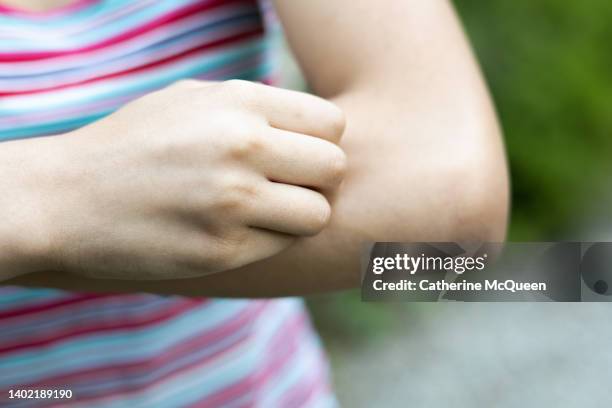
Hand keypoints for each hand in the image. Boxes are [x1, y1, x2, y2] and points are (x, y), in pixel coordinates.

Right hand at [36, 79, 345, 279]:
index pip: (332, 124)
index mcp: (239, 103)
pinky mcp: (222, 250)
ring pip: (318, 213)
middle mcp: (241, 146)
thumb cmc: (135, 144)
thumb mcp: (192, 101)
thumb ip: (255, 107)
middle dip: (319, 180)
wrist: (66, 198)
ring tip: (266, 209)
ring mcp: (232, 201)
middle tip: (289, 185)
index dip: (322, 143)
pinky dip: (268, 239)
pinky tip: (234, 229)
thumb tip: (315, 129)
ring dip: (300, 215)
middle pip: (334, 168)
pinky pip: (282, 245)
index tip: (298, 155)